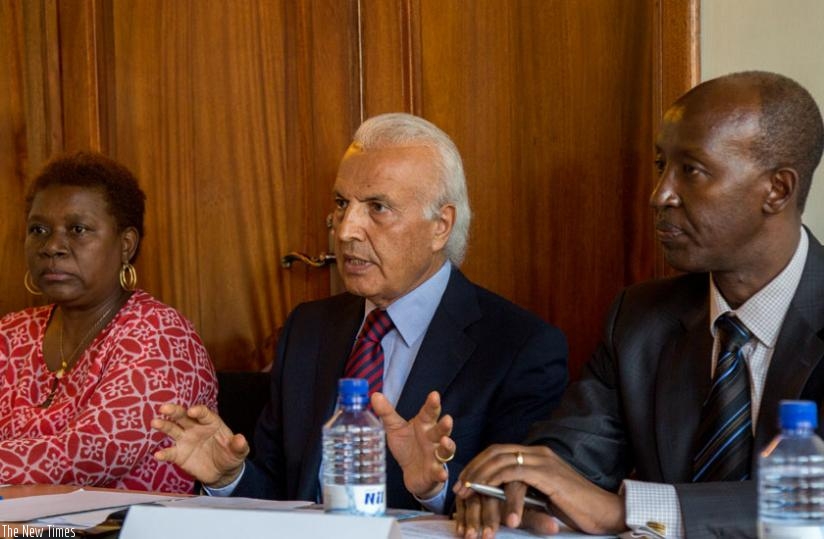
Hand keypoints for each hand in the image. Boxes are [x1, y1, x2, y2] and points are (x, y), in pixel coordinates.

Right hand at [152, 403, 249, 487]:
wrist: (222, 472)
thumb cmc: (230, 456)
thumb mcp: (239, 452)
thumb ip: (239, 446)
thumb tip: (241, 439)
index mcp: (211, 422)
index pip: (203, 413)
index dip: (198, 411)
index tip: (192, 411)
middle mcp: (196, 428)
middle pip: (183, 416)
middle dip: (174, 411)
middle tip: (165, 408)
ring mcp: (186, 440)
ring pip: (173, 430)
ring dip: (164, 426)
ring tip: (155, 422)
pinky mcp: (179, 455)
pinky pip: (170, 452)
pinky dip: (164, 454)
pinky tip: (158, 455)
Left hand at [371, 391, 455, 498]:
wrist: (410, 472)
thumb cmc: (406, 446)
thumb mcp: (395, 428)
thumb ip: (387, 413)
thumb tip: (375, 395)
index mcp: (424, 425)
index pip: (429, 413)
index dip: (432, 404)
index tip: (434, 395)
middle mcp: (433, 439)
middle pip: (440, 430)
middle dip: (444, 425)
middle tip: (447, 419)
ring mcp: (435, 455)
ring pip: (445, 450)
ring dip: (447, 446)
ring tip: (445, 441)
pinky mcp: (434, 471)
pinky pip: (439, 472)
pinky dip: (441, 473)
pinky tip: (442, 474)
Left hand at [453, 444, 626, 537]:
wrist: (604, 513)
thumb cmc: (576, 509)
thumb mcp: (543, 496)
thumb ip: (524, 490)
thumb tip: (499, 496)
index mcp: (538, 455)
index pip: (500, 451)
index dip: (479, 464)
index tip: (464, 481)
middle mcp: (538, 452)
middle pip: (496, 452)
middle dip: (473, 468)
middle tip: (458, 487)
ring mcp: (543, 461)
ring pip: (500, 460)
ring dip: (478, 476)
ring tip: (465, 493)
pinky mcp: (546, 474)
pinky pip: (512, 472)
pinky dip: (493, 481)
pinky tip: (482, 493)